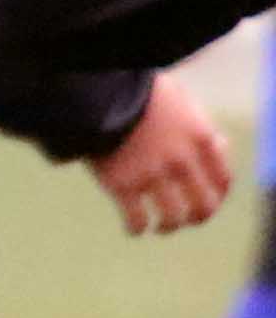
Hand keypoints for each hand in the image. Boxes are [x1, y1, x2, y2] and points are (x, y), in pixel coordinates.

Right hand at [90, 73, 234, 236]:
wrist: (95, 90)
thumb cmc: (136, 89)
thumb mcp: (177, 97)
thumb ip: (200, 121)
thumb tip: (219, 144)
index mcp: (200, 138)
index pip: (222, 180)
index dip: (217, 194)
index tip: (207, 199)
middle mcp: (182, 161)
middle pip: (203, 204)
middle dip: (197, 216)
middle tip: (186, 218)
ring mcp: (151, 174)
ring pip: (173, 217)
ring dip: (169, 226)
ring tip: (160, 226)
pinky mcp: (121, 184)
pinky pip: (136, 218)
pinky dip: (136, 228)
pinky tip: (133, 229)